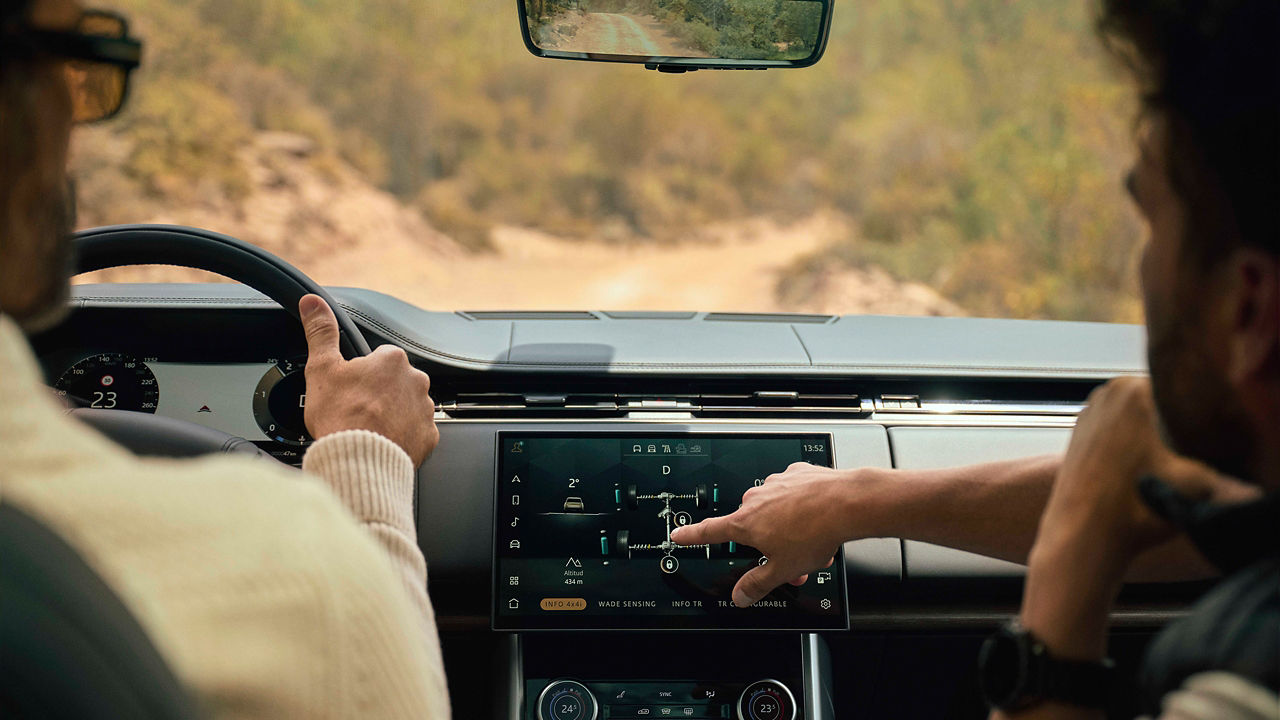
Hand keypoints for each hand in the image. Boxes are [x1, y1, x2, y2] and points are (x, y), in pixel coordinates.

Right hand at [299, 294, 439, 465]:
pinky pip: (415, 431)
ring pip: (405, 405)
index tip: (349, 388)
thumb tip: (312, 304)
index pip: (378, 358)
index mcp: (392, 360)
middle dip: (377, 393)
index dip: (360, 374)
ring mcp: (425, 410)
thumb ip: (321, 332)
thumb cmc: (342, 418)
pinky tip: (382, 441)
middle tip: (355, 410)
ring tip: (367, 427)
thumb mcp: (322, 369)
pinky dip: (401, 435)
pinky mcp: (428, 436)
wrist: (359, 461)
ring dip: (390, 414)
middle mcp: (416, 381)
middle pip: (393, 382)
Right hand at [671, 463, 876, 606]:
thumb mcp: (783, 569)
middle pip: (753, 527)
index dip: (692, 535)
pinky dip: (800, 505)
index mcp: (746, 523)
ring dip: (787, 526)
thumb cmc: (814, 532)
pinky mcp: (796, 474)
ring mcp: (776, 484)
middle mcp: (756, 500)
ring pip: (775, 510)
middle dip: (768, 544)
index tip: (679, 534)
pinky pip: (792, 493)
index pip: (710, 531)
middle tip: (789, 559)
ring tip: (811, 541)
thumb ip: (758, 584)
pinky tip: (816, 516)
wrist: (845, 503)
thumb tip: (740, 596)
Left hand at [1032, 377, 1243, 575]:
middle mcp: (1108, 393)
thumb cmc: (1132, 507)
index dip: (1194, 416)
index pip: (1180, 390)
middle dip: (1170, 425)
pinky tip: (1136, 468)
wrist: (1085, 533)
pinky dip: (1128, 445)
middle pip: (1157, 402)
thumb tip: (1240, 484)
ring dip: (1150, 435)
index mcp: (1134, 389)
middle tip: (1179, 456)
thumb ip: (1227, 477)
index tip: (1196, 442)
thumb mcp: (1194, 485)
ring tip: (1158, 465)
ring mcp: (1089, 412)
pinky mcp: (1078, 433)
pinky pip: (1115, 431)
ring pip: (1136, 417)